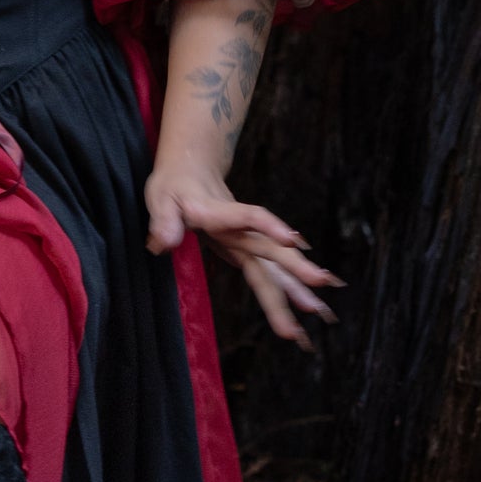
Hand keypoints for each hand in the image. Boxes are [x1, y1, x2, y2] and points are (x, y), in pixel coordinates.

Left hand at [142, 162, 342, 350]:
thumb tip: (161, 244)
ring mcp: (244, 241)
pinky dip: (287, 289)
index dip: (268, 226)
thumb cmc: (173, 187)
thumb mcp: (160, 199)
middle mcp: (237, 229)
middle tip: (320, 282)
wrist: (192, 170)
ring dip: (294, 286)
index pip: (247, 216)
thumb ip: (163, 222)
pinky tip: (307, 302)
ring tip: (317, 310)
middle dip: (294, 267)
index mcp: (217, 213)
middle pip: (269, 248)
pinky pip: (268, 273)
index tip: (291, 240)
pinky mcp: (246, 251)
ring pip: (273, 265)